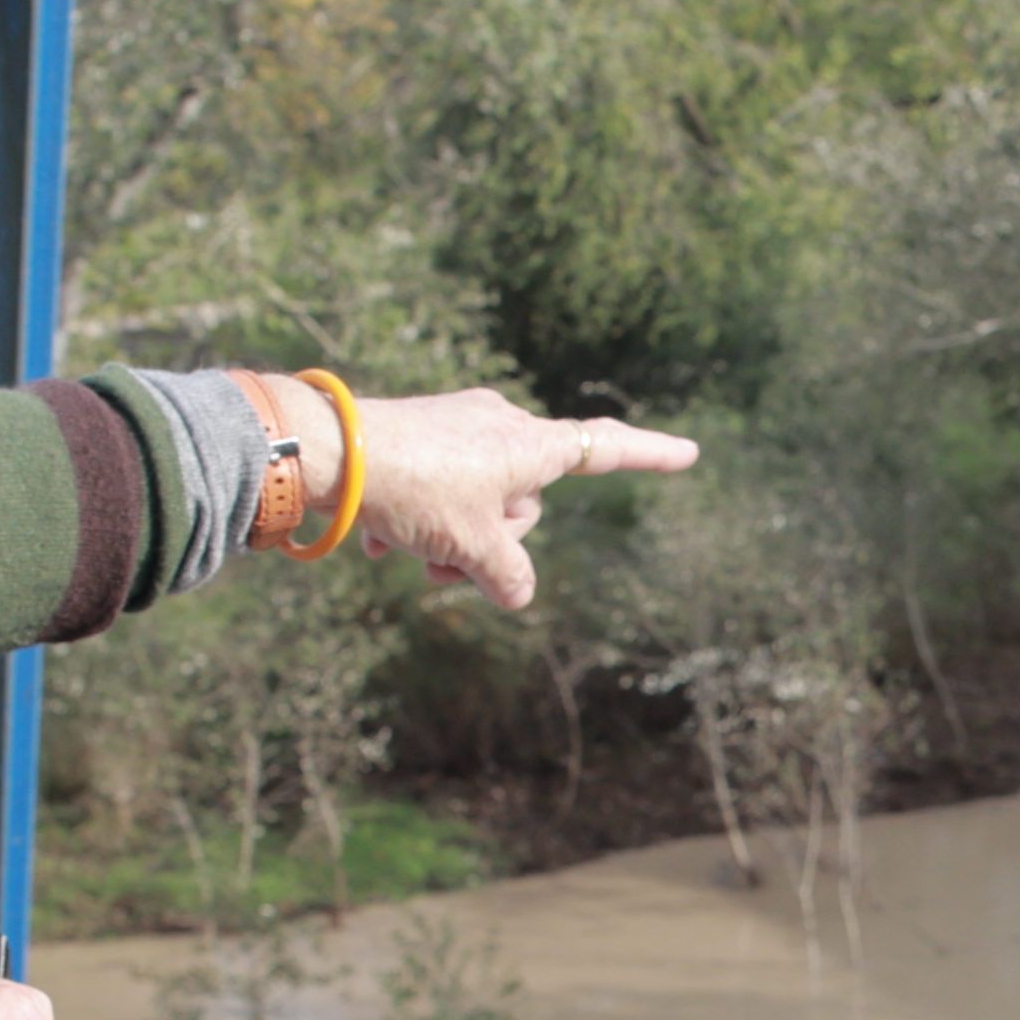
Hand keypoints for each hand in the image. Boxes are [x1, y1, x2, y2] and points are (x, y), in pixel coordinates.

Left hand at [335, 387, 701, 607]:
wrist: (329, 451)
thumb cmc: (415, 489)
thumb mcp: (472, 546)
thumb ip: (508, 575)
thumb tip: (518, 593)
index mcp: (532, 445)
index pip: (607, 449)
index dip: (650, 455)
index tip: (690, 453)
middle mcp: (502, 426)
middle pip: (525, 504)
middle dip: (492, 544)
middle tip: (446, 567)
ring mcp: (459, 426)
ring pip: (477, 502)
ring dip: (450, 540)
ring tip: (407, 554)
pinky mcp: (419, 433)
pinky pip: (440, 489)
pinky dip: (421, 520)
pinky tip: (382, 541)